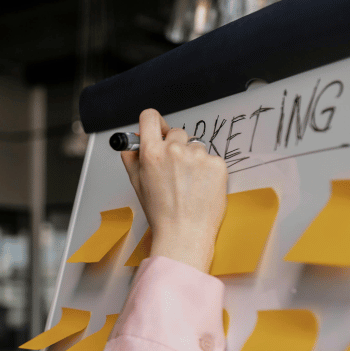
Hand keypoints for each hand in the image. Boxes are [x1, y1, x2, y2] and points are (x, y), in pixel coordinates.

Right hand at [120, 109, 227, 272]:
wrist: (185, 233)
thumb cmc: (162, 213)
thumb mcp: (137, 184)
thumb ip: (132, 158)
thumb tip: (132, 142)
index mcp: (152, 153)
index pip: (150, 118)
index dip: (152, 123)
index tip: (156, 128)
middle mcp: (175, 150)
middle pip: (176, 132)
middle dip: (175, 146)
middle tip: (174, 169)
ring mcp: (198, 156)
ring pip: (195, 146)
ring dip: (192, 159)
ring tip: (188, 183)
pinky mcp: (218, 164)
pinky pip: (211, 158)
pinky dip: (207, 170)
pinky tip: (200, 186)